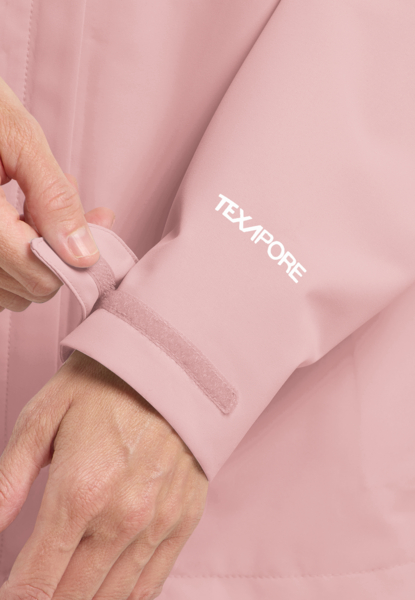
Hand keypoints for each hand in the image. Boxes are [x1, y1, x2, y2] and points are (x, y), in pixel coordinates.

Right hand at [0, 75, 115, 313]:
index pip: (37, 276)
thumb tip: (83, 254)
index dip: (74, 258)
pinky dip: (16, 260)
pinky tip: (19, 220)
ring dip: (37, 256)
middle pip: (28, 287)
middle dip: (59, 250)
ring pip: (11, 292)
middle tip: (69, 198)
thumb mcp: (19, 139)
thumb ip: (53, 197)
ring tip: (36, 205)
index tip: (95, 222)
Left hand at [0, 350, 208, 599]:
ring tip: (63, 591)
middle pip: (71, 597)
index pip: (35, 583)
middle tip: (33, 588)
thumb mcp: (42, 418)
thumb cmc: (102, 386)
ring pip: (111, 598)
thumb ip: (7, 481)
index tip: (10, 597)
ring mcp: (157, 522)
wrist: (172, 365)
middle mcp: (121, 517)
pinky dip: (123, 599)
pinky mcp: (183, 519)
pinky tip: (103, 593)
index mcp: (78, 492)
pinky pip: (151, 584)